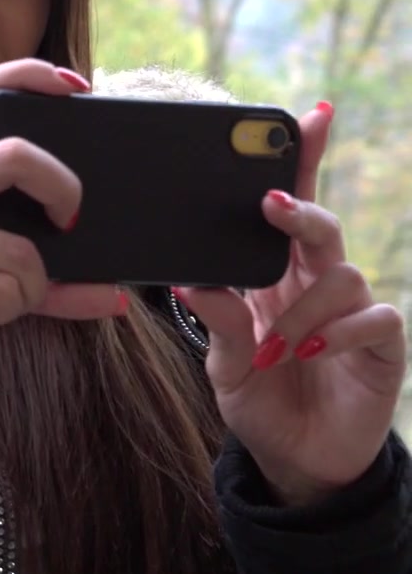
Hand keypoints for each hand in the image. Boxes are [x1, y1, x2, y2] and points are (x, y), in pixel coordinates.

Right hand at [0, 59, 129, 363]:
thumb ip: (35, 274)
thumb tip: (112, 296)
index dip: (25, 74)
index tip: (72, 86)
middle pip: (14, 154)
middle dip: (61, 186)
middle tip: (70, 219)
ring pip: (18, 249)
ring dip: (31, 288)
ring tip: (11, 299)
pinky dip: (8, 308)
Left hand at [176, 101, 407, 507]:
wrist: (295, 457)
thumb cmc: (260, 397)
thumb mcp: (224, 362)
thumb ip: (219, 322)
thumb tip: (190, 283)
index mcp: (277, 274)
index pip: (291, 206)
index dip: (305, 161)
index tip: (311, 116)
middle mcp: (319, 282)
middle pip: (322, 225)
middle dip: (300, 209)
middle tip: (271, 207)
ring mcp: (354, 311)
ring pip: (341, 275)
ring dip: (301, 310)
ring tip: (276, 349)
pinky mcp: (383, 345)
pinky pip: (374, 318)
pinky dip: (337, 334)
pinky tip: (309, 354)